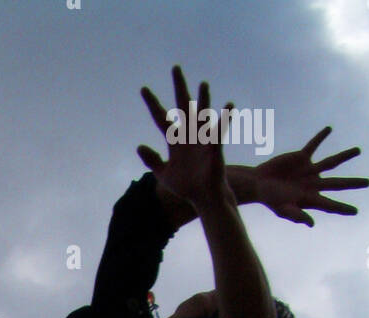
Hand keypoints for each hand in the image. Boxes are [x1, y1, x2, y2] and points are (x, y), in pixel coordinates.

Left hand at [137, 65, 233, 208]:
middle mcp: (188, 136)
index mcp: (175, 141)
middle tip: (175, 68)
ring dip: (202, 100)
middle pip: (182, 107)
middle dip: (179, 88)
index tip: (143, 89)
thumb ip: (152, 160)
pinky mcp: (213, 149)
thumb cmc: (186, 187)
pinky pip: (218, 132)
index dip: (152, 104)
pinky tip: (229, 106)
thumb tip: (139, 146)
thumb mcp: (164, 174)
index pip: (161, 118)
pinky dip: (224, 119)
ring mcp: (201, 141)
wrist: (203, 198)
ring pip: (201, 115)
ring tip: (203, 84)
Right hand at [250, 129, 368, 225]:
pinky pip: (313, 146)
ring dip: (345, 156)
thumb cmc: (270, 200)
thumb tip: (311, 223)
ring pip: (331, 162)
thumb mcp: (283, 210)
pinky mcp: (301, 158)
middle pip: (338, 183)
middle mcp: (313, 184)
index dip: (342, 208)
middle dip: (353, 183)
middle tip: (368, 183)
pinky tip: (329, 129)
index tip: (355, 211)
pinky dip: (320, 137)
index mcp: (310, 198)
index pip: (330, 204)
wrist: (258, 184)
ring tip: (357, 150)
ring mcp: (309, 170)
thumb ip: (297, 215)